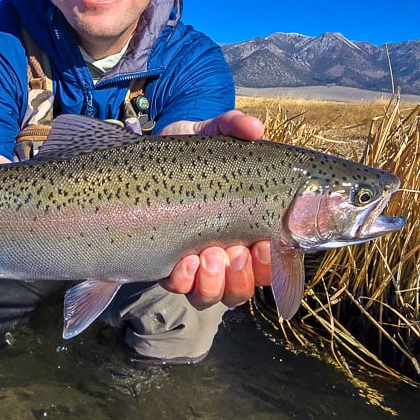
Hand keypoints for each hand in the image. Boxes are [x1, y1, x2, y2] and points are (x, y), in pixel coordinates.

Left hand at [157, 110, 271, 308]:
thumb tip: (254, 128)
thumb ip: (232, 125)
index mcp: (249, 225)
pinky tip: (182, 262)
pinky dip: (186, 281)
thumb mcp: (209, 132)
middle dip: (245, 275)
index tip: (268, 245)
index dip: (276, 263)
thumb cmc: (186, 150)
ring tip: (209, 256)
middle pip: (248, 284)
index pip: (274, 259)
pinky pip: (184, 290)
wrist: (143, 158)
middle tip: (236, 252)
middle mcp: (227, 250)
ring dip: (217, 282)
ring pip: (218, 294)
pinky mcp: (168, 267)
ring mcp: (198, 263)